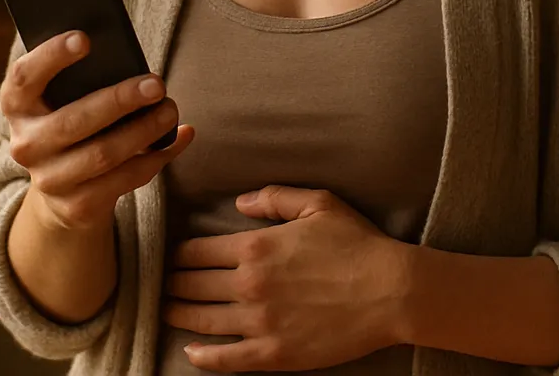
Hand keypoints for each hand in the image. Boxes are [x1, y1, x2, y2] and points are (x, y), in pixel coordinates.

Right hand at [0, 30, 194, 231]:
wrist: (62, 189)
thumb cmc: (73, 121)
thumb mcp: (65, 99)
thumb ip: (84, 79)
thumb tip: (132, 64)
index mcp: (18, 107)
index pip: (24, 77)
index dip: (50, 56)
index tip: (85, 38)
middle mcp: (25, 145)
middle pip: (73, 121)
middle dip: (120, 100)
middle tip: (156, 84)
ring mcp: (49, 180)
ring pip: (103, 154)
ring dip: (144, 131)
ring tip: (170, 110)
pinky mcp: (76, 206)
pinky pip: (123, 180)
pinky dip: (157, 157)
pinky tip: (178, 138)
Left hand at [164, 186, 411, 371]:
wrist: (392, 291)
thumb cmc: (358, 244)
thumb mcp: (319, 203)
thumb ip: (273, 198)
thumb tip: (238, 202)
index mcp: (255, 247)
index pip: (196, 251)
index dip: (179, 254)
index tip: (174, 257)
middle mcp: (249, 284)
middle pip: (191, 285)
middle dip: (173, 283)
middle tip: (166, 284)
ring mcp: (259, 322)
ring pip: (200, 320)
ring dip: (178, 314)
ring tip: (168, 311)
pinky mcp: (273, 354)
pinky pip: (225, 360)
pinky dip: (202, 356)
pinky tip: (191, 351)